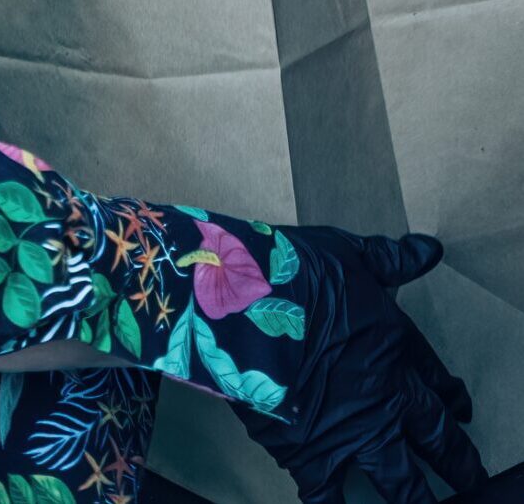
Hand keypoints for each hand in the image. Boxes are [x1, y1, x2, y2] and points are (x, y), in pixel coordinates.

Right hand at [234, 228, 486, 502]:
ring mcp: (353, 433)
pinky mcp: (313, 455)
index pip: (435, 379)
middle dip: (457, 461)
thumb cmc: (303, 273)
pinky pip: (329, 497)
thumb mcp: (354, 253)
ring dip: (416, 499)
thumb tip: (432, 249)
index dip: (451, 395)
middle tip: (472, 479)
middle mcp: (385, 398)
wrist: (256, 309)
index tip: (461, 408)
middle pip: (435, 439)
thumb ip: (394, 259)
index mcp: (396, 347)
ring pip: (399, 481)